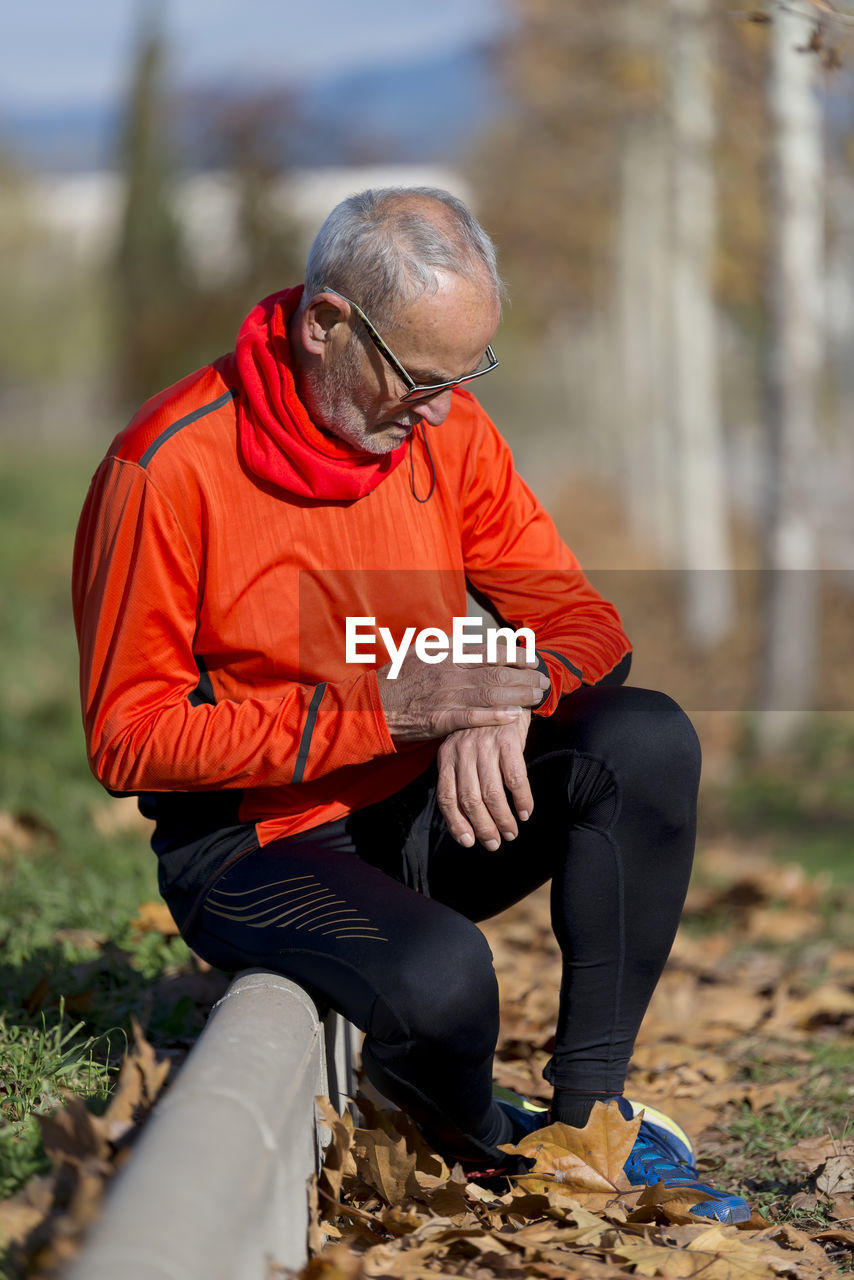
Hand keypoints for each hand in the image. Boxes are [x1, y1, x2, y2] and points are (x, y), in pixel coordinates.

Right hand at [378, 648, 547, 742]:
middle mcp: (449, 671)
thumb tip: (466, 640)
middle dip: (524, 677)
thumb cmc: (395, 680)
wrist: (369, 706)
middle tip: (543, 682)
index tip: (532, 660)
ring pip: (490, 693)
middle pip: (496, 672)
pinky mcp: (439, 719)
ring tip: (537, 697)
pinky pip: (472, 717)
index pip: (489, 651)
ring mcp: (444, 695)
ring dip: (518, 695)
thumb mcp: (419, 653)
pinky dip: (494, 716)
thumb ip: (444, 647)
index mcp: (446, 654)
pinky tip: (513, 716)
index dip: (515, 655)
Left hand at [436, 709, 532, 849]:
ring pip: (491, 793)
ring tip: (511, 833)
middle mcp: (462, 751)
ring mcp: (485, 745)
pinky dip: (521, 800)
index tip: (468, 842)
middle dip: (482, 827)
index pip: (446, 797)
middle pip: (469, 799)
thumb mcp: (463, 749)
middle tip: (494, 843)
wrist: (505, 693)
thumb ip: (461, 777)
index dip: (456, 823)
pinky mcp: (508, 740)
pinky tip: (525, 812)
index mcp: (446, 755)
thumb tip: (467, 820)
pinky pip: (515, 779)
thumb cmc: (483, 730)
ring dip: (502, 819)